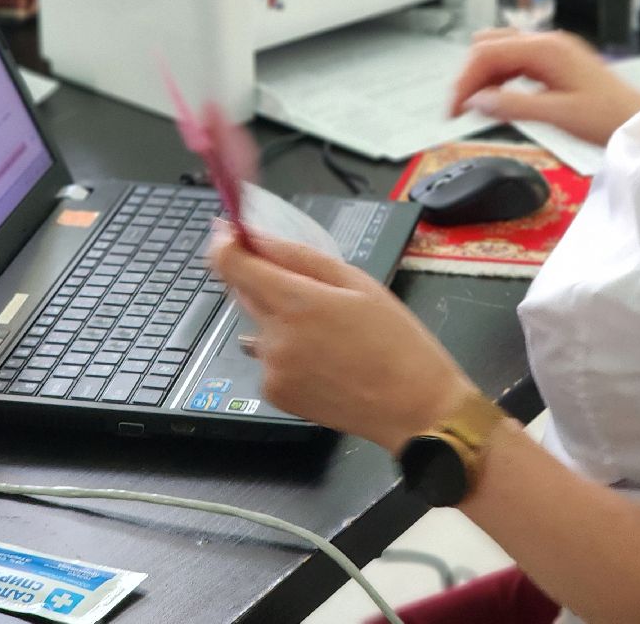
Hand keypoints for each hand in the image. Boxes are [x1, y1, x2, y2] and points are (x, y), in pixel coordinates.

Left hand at [209, 230, 473, 453]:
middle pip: (243, 292)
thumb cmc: (396, 341)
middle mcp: (274, 337)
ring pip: (260, 326)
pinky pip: (269, 358)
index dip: (225, 242)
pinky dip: (287, 351)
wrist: (413, 408)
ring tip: (331, 334)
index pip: (232, 263)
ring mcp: (271, 369)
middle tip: (314, 289)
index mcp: (295, 302)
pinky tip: (325, 358)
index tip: (231, 230)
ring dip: (281, 318)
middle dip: (267, 280)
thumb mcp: (358, 283)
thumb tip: (258, 237)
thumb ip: (301, 257)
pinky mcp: (276, 394)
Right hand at [449, 29, 639, 145]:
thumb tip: (478, 101)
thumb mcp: (557, 114)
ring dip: (483, 77)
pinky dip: (499, 79)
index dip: (464, 80)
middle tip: (460, 108)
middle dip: (470, 75)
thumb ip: (513, 106)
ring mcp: (551, 51)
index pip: (487, 52)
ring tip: (475, 106)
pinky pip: (515, 63)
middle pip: (489, 46)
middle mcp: (547, 43)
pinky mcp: (555, 63)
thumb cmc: (608, 116)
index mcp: (546, 49)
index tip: (453, 107)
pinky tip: (497, 99)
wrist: (637, 120)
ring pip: (500, 53)